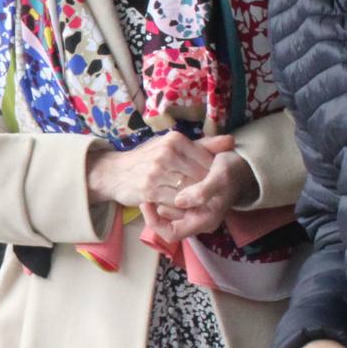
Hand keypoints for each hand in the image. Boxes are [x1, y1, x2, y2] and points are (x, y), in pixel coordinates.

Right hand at [84, 131, 214, 208]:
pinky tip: (184, 208)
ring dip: (195, 200)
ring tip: (198, 203)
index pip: (207, 159)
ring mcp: (157, 172)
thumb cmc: (148, 159)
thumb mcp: (172, 146)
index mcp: (175, 139)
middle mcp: (166, 153)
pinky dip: (182, 207)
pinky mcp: (150, 190)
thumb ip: (203, 145)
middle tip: (210, 197)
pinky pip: (175, 202)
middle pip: (200, 176)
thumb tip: (231, 141)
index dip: (213, 175)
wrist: (115, 172)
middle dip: (206, 189)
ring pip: (190, 190)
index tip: (213, 182)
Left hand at [142, 135, 255, 243]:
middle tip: (147, 184)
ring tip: (155, 178)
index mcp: (205, 221)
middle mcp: (197, 220)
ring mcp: (192, 211)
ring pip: (165, 210)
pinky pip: (169, 201)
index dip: (154, 222)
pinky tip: (162, 175)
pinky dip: (163, 189)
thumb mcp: (221, 178)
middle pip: (165, 221)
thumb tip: (180, 201)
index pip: (171, 234)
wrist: (242, 166)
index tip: (146, 203)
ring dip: (157, 196)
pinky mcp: (189, 201)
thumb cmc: (233, 172)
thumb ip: (203, 192)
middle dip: (155, 205)